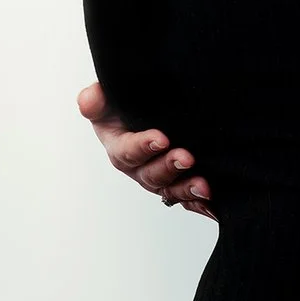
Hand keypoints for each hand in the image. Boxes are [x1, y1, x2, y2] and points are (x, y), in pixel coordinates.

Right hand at [76, 81, 216, 218]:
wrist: (150, 107)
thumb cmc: (127, 104)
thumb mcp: (108, 95)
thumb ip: (96, 97)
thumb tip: (87, 102)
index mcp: (118, 145)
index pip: (127, 151)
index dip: (142, 147)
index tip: (161, 139)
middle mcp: (137, 167)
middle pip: (150, 175)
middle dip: (168, 168)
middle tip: (186, 158)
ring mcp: (158, 178)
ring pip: (170, 190)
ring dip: (186, 188)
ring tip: (203, 185)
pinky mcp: (177, 184)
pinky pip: (187, 199)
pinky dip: (199, 203)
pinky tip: (212, 204)